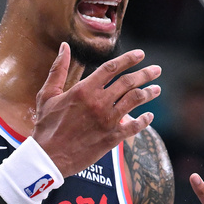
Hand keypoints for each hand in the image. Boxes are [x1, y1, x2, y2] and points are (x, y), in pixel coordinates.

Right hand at [31, 42, 160, 175]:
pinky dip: (144, 120)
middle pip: (128, 82)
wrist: (48, 157)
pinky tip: (149, 116)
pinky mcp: (111, 138)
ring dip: (149, 93)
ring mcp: (107, 120)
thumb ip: (58, 69)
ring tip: (157, 89)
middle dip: (145, 74)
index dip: (129, 59)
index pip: (111, 68)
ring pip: (135, 101)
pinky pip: (134, 127)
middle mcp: (99, 103)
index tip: (141, 54)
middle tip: (156, 70)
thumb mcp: (48, 94)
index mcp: (84, 90)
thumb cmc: (46, 125)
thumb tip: (64, 47)